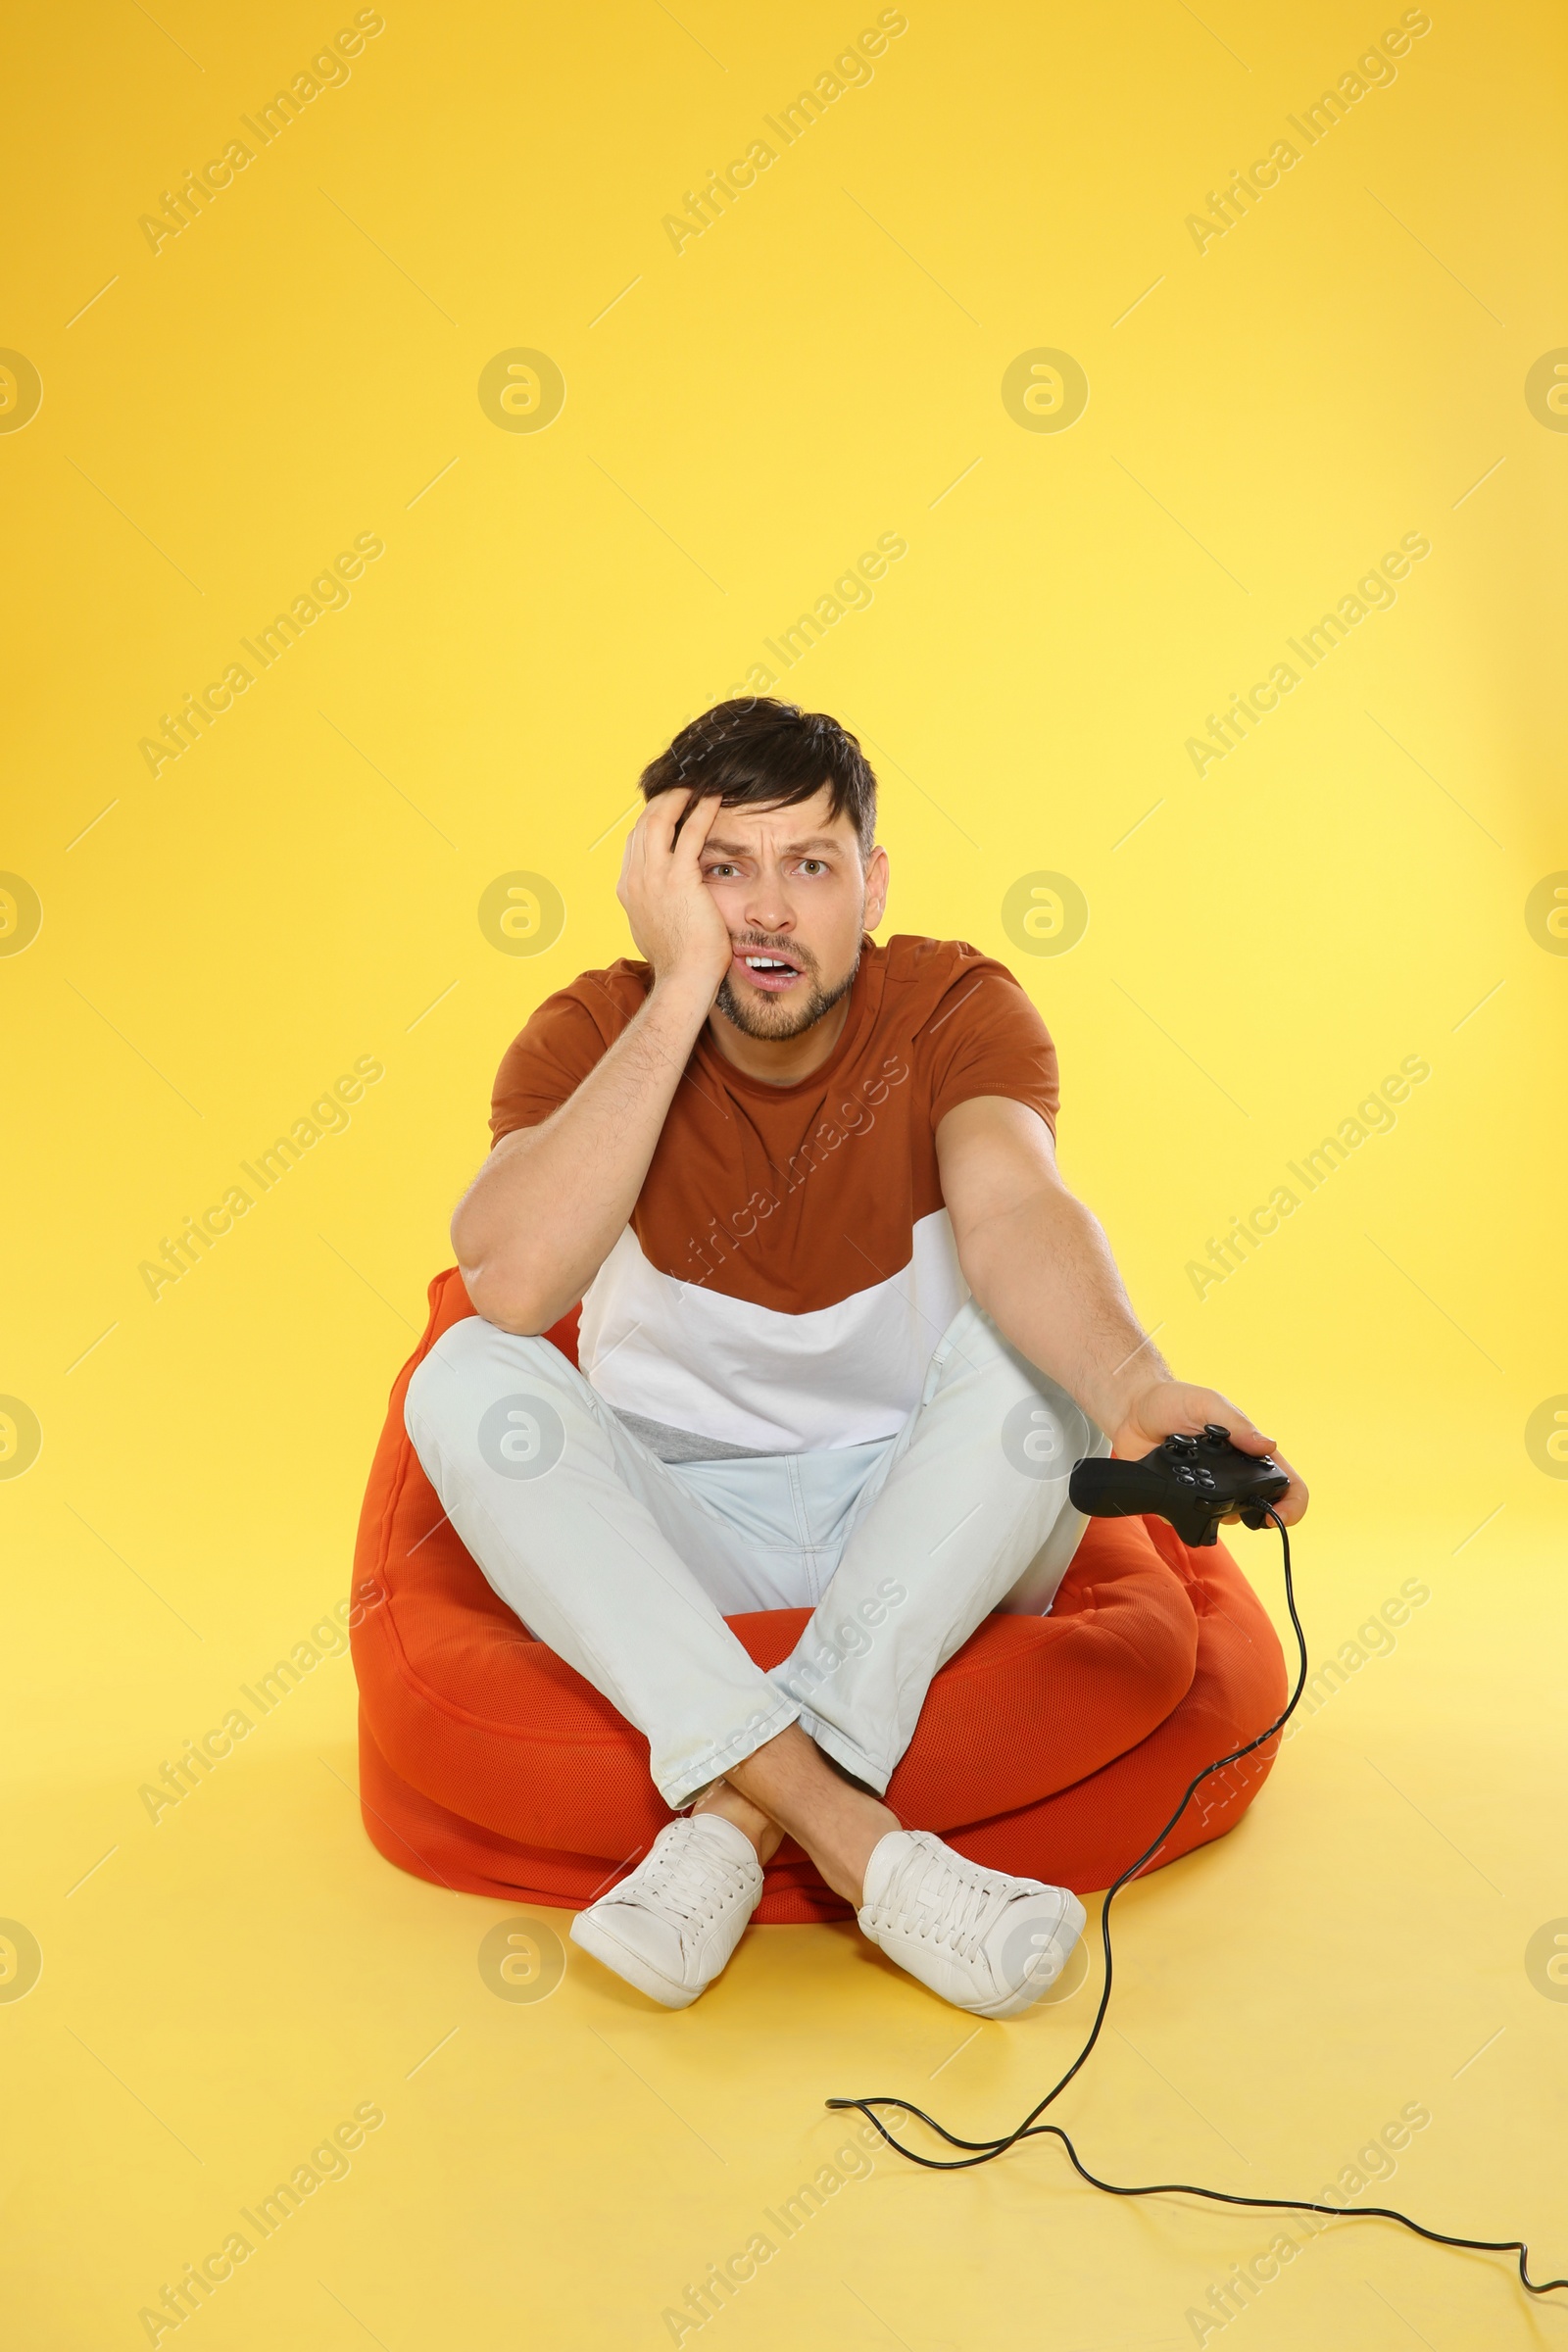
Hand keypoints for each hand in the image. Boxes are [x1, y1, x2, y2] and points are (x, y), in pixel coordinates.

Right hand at [616, 791, 733, 995]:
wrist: (683, 980)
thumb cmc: (677, 962)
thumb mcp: (653, 929)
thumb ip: (653, 908)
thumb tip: (658, 903)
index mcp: (628, 889)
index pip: (635, 841)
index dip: (651, 819)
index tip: (669, 807)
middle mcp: (635, 878)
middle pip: (643, 823)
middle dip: (663, 800)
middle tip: (685, 787)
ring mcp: (653, 876)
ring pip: (660, 820)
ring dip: (679, 797)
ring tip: (697, 784)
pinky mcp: (678, 878)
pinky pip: (690, 832)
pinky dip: (702, 810)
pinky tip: (715, 797)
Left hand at [1110, 1380, 1307, 1526]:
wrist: (1132, 1409)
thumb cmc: (1175, 1401)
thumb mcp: (1208, 1404)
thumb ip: (1238, 1424)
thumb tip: (1268, 1445)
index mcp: (1250, 1452)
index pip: (1287, 1483)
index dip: (1292, 1505)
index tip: (1275, 1516)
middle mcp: (1234, 1476)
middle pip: (1259, 1509)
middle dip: (1251, 1513)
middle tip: (1230, 1504)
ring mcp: (1208, 1490)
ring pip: (1224, 1519)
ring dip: (1213, 1509)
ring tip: (1191, 1478)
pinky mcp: (1181, 1500)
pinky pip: (1186, 1519)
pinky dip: (1179, 1509)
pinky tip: (1170, 1484)